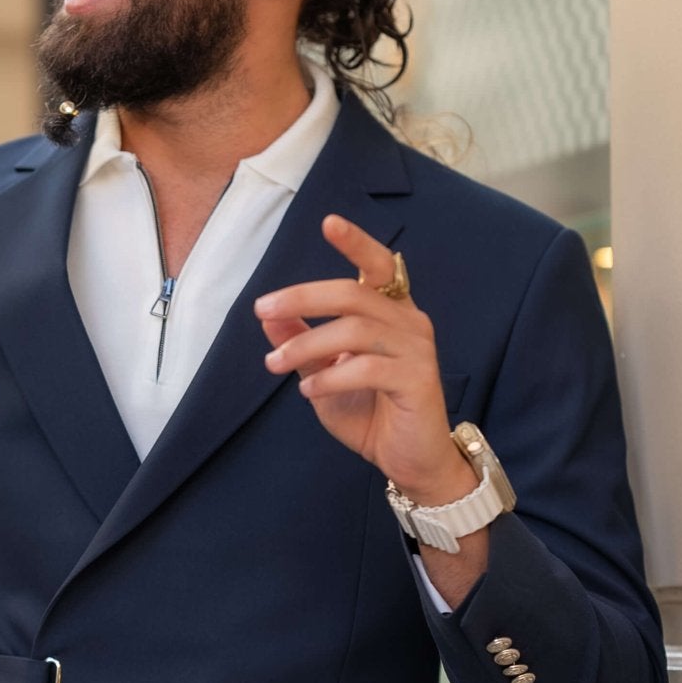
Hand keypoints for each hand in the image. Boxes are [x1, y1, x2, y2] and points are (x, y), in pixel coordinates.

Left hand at [254, 214, 474, 505]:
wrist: (409, 460)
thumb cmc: (371, 412)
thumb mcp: (324, 373)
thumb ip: (302, 341)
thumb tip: (268, 314)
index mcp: (390, 313)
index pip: (377, 266)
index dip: (356, 242)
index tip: (328, 222)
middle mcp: (409, 322)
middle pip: (354, 293)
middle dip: (303, 297)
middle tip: (263, 308)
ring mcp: (418, 350)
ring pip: (356, 330)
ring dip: (307, 344)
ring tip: (276, 363)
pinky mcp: (419, 380)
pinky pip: (368, 367)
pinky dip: (330, 377)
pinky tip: (308, 390)